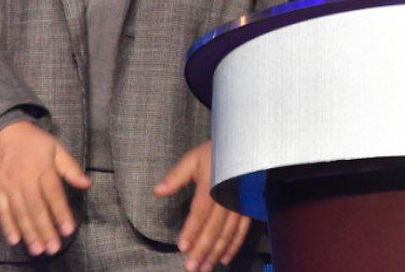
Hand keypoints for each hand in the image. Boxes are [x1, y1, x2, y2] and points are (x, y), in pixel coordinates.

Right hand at [0, 120, 91, 255]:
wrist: (1, 130)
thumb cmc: (33, 141)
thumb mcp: (56, 148)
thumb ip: (70, 168)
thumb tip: (87, 184)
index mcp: (42, 167)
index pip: (54, 193)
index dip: (61, 212)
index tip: (68, 230)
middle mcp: (24, 178)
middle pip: (36, 207)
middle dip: (45, 229)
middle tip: (53, 247)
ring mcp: (8, 184)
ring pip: (19, 212)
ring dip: (29, 232)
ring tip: (38, 249)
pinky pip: (1, 209)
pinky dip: (7, 225)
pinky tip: (15, 240)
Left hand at [155, 141, 251, 271]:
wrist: (247, 144)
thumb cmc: (217, 151)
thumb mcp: (194, 157)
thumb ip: (176, 176)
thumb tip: (157, 190)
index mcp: (212, 183)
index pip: (200, 211)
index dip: (192, 229)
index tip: (183, 247)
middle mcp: (227, 196)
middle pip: (214, 227)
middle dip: (202, 249)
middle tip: (192, 267)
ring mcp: (239, 204)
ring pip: (228, 232)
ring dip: (216, 252)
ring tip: (205, 267)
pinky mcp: (247, 207)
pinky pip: (242, 229)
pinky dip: (234, 245)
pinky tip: (225, 258)